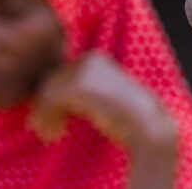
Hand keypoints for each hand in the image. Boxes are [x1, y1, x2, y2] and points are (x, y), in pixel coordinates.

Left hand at [30, 52, 177, 187]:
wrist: (147, 126)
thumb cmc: (125, 119)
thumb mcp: (101, 99)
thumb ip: (82, 94)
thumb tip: (47, 100)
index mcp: (95, 58)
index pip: (61, 73)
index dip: (52, 98)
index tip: (55, 121)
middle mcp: (90, 57)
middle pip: (51, 79)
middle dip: (45, 106)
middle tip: (48, 131)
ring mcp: (86, 69)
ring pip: (47, 89)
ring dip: (44, 115)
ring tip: (51, 134)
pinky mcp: (81, 84)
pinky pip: (50, 99)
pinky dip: (48, 119)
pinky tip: (56, 135)